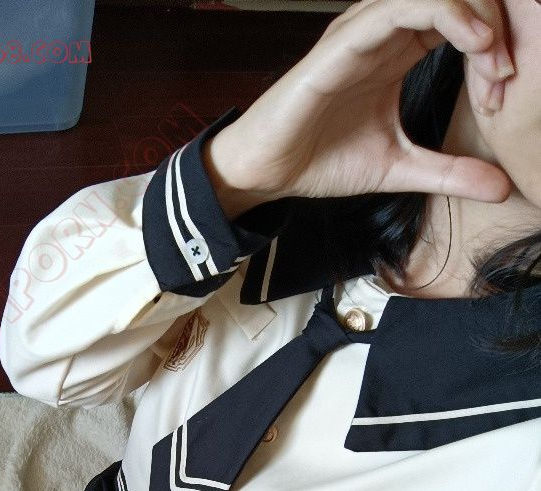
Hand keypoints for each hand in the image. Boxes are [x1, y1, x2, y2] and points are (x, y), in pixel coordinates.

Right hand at [208, 0, 514, 204]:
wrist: (268, 171)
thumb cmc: (322, 160)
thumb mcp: (401, 169)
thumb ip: (450, 173)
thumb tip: (502, 188)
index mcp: (400, 51)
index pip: (463, 20)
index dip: (496, 47)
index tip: (504, 92)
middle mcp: (385, 31)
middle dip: (496, 27)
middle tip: (507, 74)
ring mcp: (364, 31)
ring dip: (478, 17)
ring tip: (495, 57)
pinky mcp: (344, 42)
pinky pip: (403, 7)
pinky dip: (447, 14)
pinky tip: (472, 40)